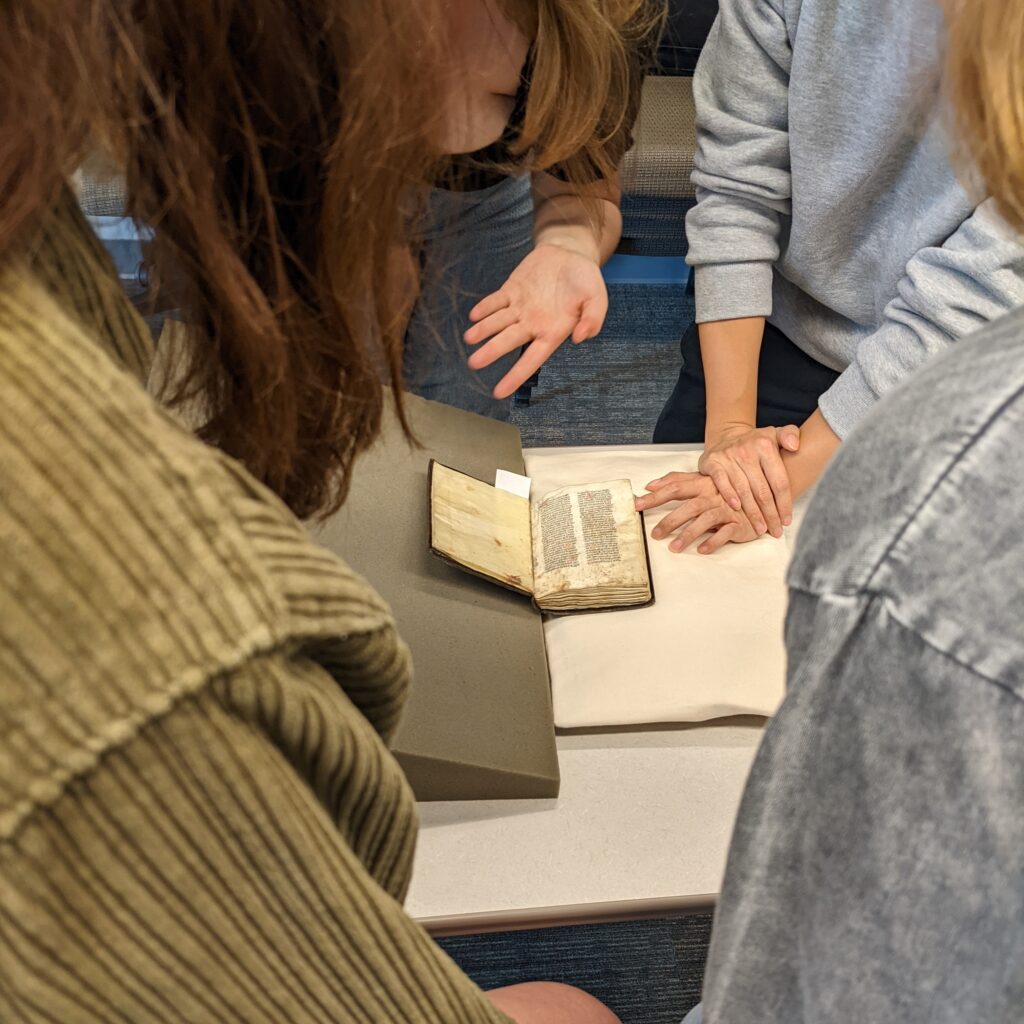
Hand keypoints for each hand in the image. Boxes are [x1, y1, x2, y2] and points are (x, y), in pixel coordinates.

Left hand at [463, 242, 607, 398]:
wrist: (570, 253)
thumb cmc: (585, 280)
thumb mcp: (597, 297)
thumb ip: (593, 319)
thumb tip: (579, 338)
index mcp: (553, 332)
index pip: (532, 359)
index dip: (516, 376)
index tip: (500, 392)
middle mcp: (533, 324)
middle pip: (509, 341)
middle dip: (492, 352)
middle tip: (474, 363)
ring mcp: (520, 308)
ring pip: (498, 322)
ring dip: (483, 330)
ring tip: (469, 338)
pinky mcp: (511, 290)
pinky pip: (496, 301)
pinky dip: (485, 307)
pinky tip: (474, 315)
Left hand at [635, 471, 759, 554]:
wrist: (760, 495)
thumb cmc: (725, 490)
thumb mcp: (702, 481)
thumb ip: (677, 481)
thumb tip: (651, 484)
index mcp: (702, 484)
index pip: (675, 488)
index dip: (656, 496)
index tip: (637, 504)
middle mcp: (713, 495)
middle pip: (689, 506)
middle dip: (670, 521)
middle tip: (655, 534)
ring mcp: (727, 509)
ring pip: (705, 520)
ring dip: (688, 534)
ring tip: (674, 548)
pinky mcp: (739, 523)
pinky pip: (726, 532)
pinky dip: (713, 541)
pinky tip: (701, 550)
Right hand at [698, 424, 799, 538]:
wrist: (726, 435)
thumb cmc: (755, 443)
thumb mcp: (775, 434)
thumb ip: (790, 435)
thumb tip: (795, 446)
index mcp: (765, 446)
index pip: (779, 481)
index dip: (784, 504)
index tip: (787, 521)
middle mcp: (746, 451)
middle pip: (762, 490)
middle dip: (770, 514)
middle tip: (775, 530)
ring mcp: (728, 457)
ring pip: (744, 490)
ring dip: (752, 513)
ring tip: (760, 529)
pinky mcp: (712, 462)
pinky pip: (721, 483)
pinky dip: (729, 496)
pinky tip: (737, 509)